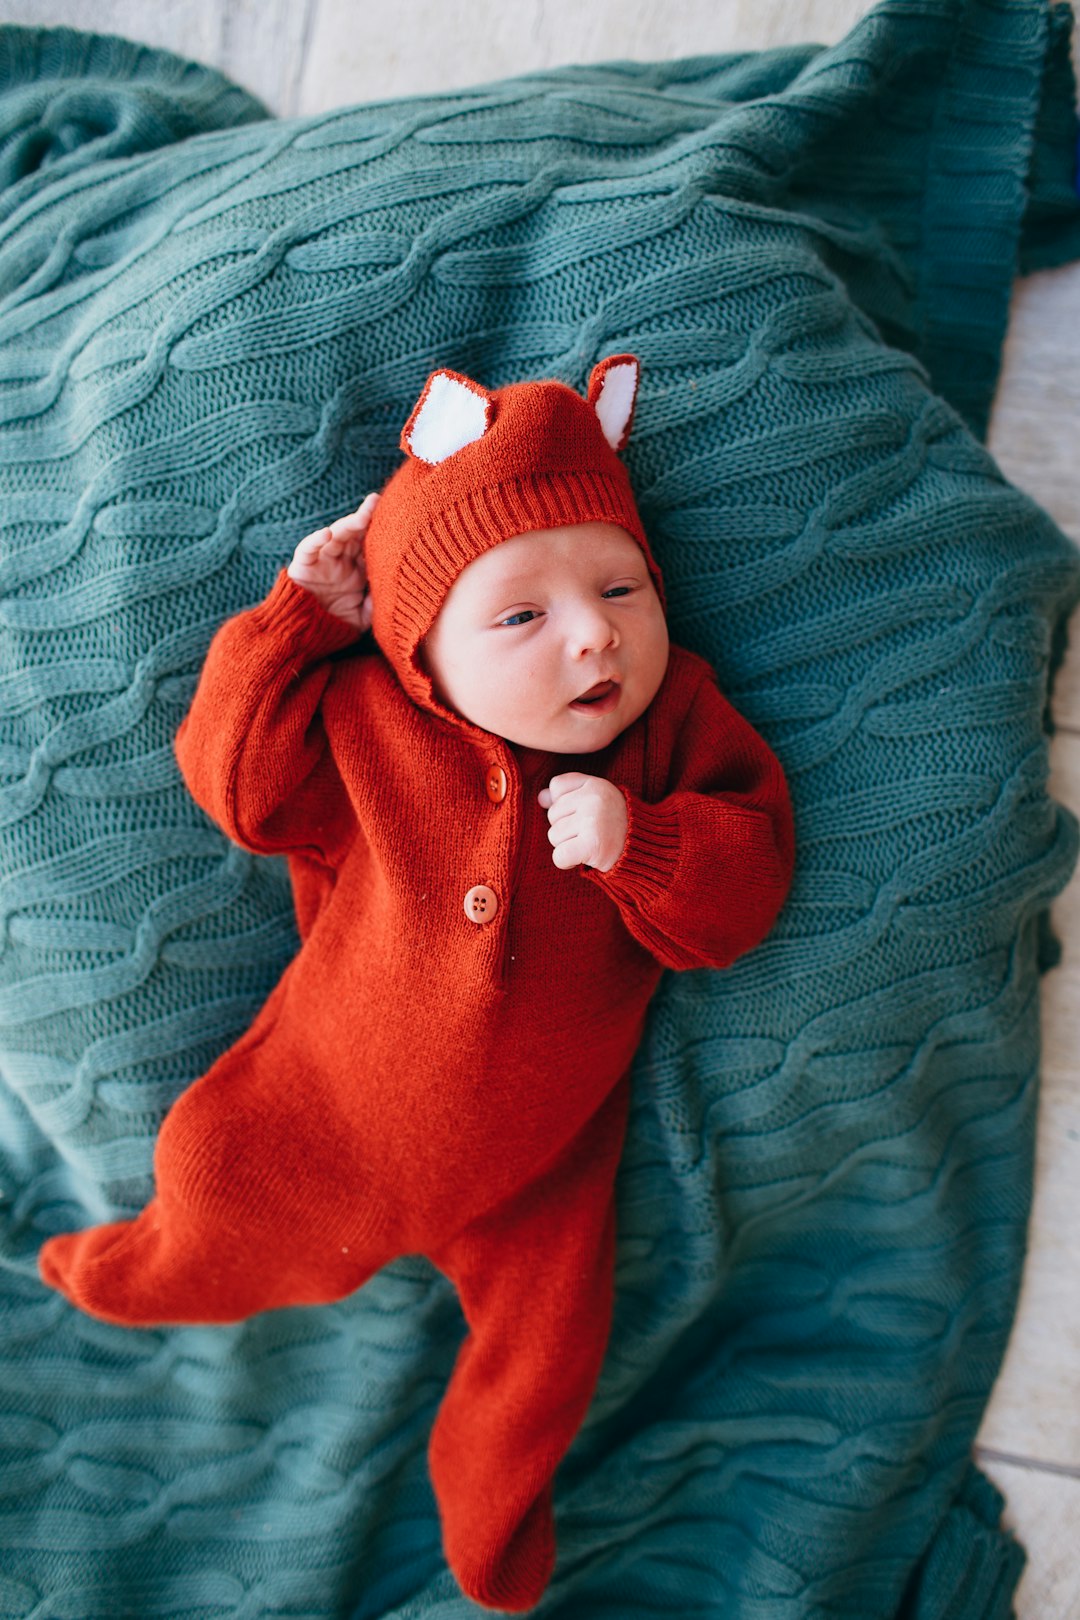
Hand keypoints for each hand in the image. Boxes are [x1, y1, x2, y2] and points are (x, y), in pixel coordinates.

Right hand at [287, 492, 378, 631]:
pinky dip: (315, 540)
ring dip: (347, 525)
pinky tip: (326, 534)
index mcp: (357, 569)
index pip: (370, 545)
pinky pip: (308, 549)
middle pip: (355, 535)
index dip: (381, 532)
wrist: (305, 635)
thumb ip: (376, 606)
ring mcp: (322, 561)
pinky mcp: (303, 566)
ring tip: (361, 516)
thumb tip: (392, 596)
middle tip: (379, 502)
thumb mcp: (362, 618)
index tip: (398, 519)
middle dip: (366, 518)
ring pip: (335, 537)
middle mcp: (341, 560)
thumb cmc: (336, 625)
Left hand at [538, 773, 627, 871]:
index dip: (564, 803)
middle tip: (591, 831)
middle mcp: (593, 799)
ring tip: (590, 843)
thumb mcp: (595, 800)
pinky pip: (559, 856)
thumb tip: (541, 798)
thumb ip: (567, 795)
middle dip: (566, 828)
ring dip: (568, 845)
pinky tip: (582, 858)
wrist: (644, 850)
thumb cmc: (614, 824)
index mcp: (595, 784)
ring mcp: (593, 821)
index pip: (556, 787)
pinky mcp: (592, 845)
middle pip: (553, 814)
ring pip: (554, 836)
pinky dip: (566, 862)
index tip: (584, 812)